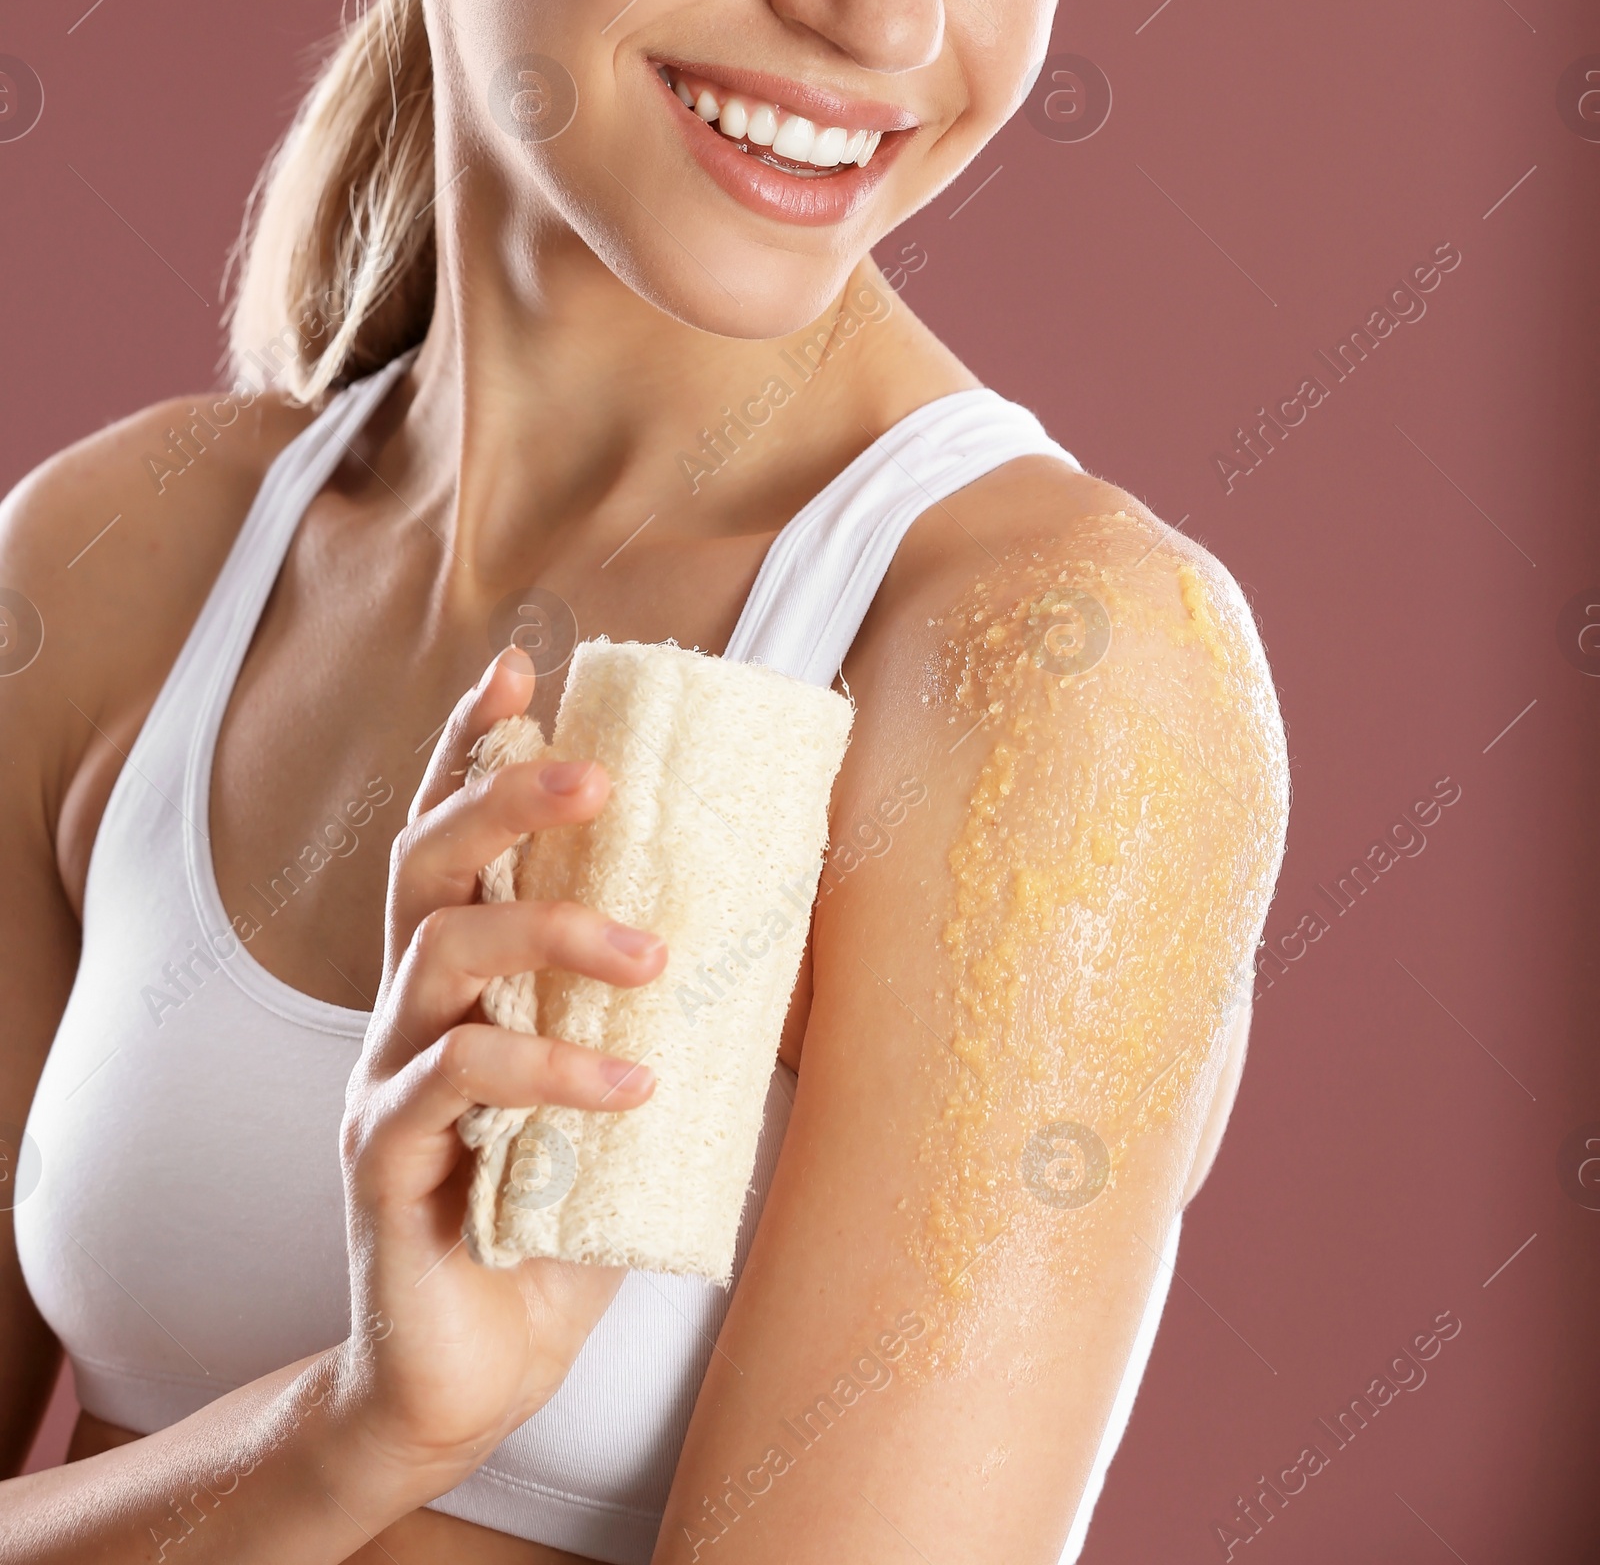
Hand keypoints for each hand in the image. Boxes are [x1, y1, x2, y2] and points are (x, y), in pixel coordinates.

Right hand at [334, 647, 665, 1484]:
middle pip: (424, 867)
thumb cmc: (551, 1220)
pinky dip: (549, 1072)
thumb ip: (662, 1014)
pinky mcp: (382, 1162)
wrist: (473, 1375)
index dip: (472, 748)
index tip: (520, 669)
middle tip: (595, 771)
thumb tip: (784, 924)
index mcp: (460, 981)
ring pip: (440, 959)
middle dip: (502, 798)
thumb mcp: (622, 1094)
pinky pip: (456, 1086)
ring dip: (552, 935)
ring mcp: (385, 1082)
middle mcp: (408, 1013)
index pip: (451, 837)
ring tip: (654, 953)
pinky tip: (629, 1083)